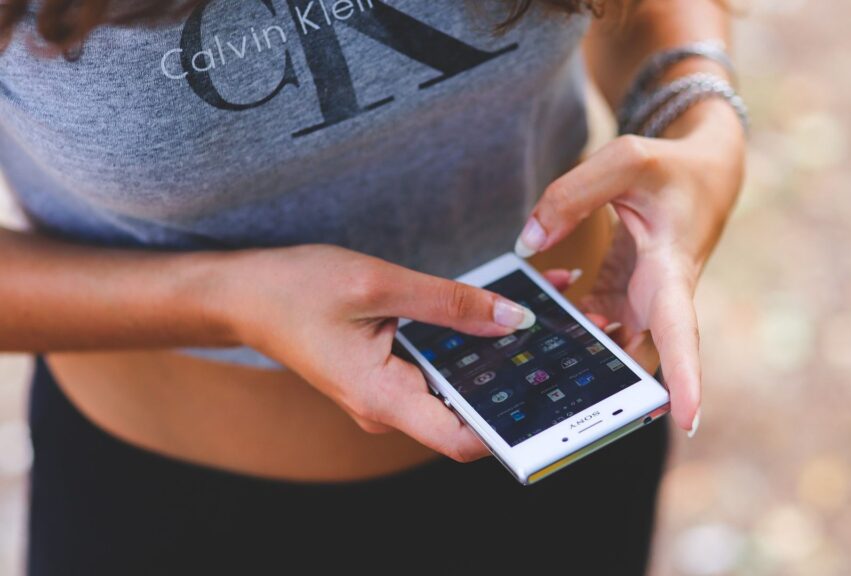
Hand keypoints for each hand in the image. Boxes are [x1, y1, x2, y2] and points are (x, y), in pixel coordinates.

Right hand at [220, 245, 536, 462]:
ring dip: (496, 353)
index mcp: (382, 398)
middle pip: (467, 409)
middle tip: (563, 335)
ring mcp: (388, 393)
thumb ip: (448, 303)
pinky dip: (467, 342)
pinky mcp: (389, 374)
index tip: (553, 395)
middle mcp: (388, 408)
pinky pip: (438, 367)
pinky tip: (495, 310)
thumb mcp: (376, 285)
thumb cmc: (295, 290)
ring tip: (540, 311)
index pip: (462, 439)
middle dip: (516, 376)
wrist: (244, 295)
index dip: (512, 425)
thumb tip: (511, 320)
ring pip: (456, 385)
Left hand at [514, 101, 745, 432]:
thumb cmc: (672, 168)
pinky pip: (591, 325)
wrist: (705, 172)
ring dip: (578, 359)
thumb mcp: (627, 160)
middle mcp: (660, 298)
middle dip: (611, 391)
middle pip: (638, 360)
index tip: (687, 421)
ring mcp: (641, 302)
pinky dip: (565, 326)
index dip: (685, 378)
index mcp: (672, 271)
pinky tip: (534, 320)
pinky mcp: (623, 296)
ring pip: (610, 348)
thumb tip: (528, 243)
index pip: (680, 332)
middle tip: (571, 415)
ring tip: (534, 365)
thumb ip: (571, 196)